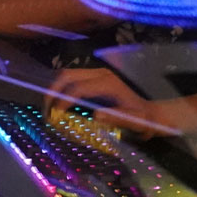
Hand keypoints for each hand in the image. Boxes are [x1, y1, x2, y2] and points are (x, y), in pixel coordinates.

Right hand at [44, 67, 185, 140]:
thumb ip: (117, 119)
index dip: (63, 101)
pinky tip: (59, 104)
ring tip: (49, 108)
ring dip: (55, 89)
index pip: (77, 88)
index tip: (54, 116)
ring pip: (67, 74)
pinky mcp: (95, 78)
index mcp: (108, 84)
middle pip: (67, 75)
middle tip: (45, 111)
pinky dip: (62, 88)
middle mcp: (101, 74)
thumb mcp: (134, 123)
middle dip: (52, 92)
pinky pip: (73, 78)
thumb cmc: (142, 120)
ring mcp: (97, 74)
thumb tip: (95, 114)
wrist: (151, 113)